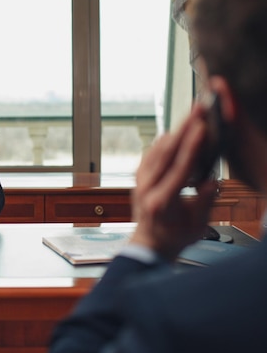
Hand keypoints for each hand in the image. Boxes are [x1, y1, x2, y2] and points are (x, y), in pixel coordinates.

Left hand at [130, 104, 218, 260]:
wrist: (149, 244)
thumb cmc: (174, 237)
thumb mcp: (197, 226)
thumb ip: (204, 203)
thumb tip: (213, 181)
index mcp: (162, 202)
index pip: (179, 168)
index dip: (192, 146)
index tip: (202, 127)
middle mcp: (146, 188)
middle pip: (167, 151)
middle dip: (184, 127)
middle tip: (198, 108)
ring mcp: (140, 181)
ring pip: (157, 149)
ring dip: (175, 130)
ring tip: (191, 114)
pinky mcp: (139, 176)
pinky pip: (150, 153)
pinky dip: (163, 141)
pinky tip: (174, 132)